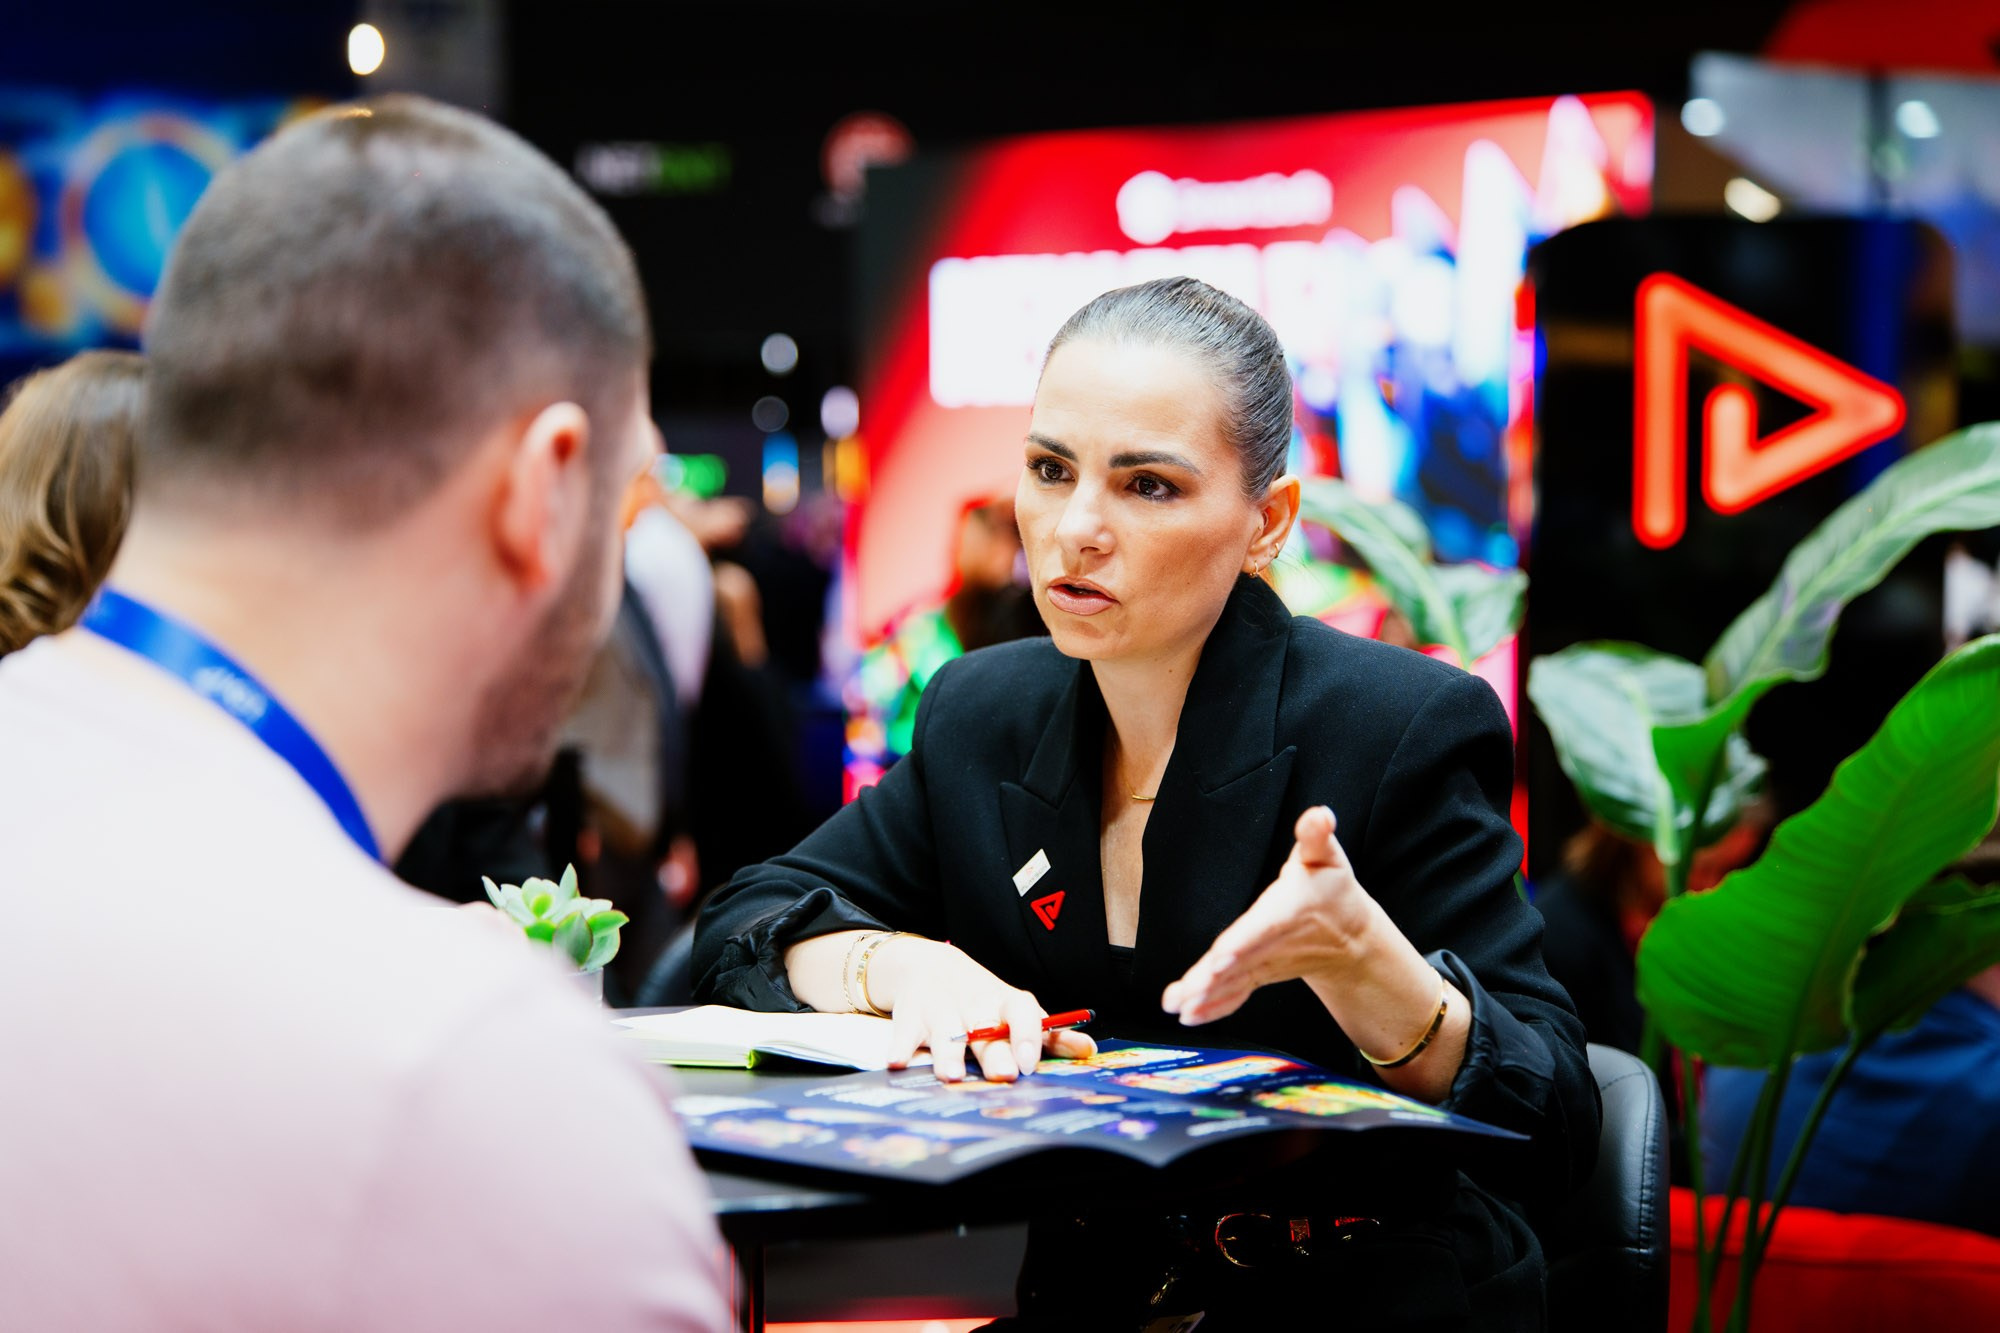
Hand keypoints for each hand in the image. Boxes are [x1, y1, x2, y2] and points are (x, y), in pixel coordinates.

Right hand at [870, 936, 1095, 1081]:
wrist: (928, 965)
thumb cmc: (982, 1000)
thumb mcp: (1016, 1011)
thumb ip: (1050, 1035)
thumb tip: (1089, 1051)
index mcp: (1004, 1003)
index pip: (1022, 1012)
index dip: (1028, 1036)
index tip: (1030, 1063)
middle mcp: (974, 1005)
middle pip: (985, 1029)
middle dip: (993, 1052)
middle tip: (1003, 1075)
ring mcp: (940, 1010)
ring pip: (945, 1032)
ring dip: (947, 1053)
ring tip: (950, 1075)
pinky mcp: (910, 1018)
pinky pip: (904, 1034)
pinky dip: (900, 1048)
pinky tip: (897, 1064)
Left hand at [1162, 806, 1375, 1024]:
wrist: (1350, 937)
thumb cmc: (1333, 891)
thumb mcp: (1328, 857)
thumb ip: (1316, 836)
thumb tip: (1319, 815)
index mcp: (1286, 912)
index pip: (1262, 928)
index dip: (1242, 942)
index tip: (1221, 956)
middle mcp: (1273, 945)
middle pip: (1240, 963)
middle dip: (1213, 979)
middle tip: (1187, 994)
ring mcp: (1264, 965)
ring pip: (1232, 982)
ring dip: (1205, 997)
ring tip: (1177, 1007)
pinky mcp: (1258, 975)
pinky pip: (1235, 994)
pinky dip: (1215, 1008)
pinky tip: (1189, 1016)